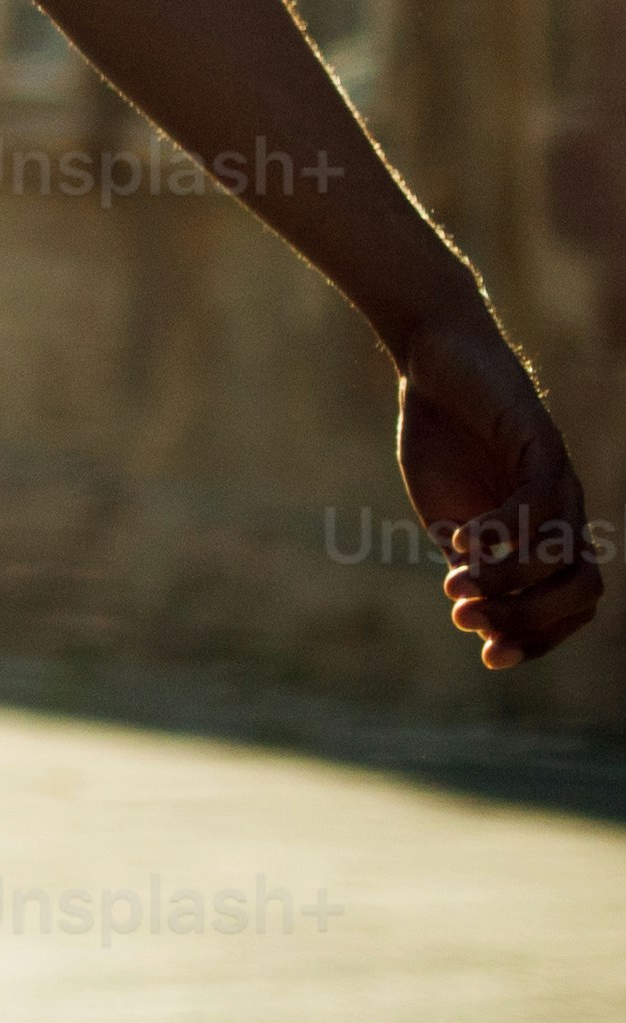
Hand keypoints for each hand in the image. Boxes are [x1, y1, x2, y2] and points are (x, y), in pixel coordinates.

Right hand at [391, 320, 605, 668]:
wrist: (438, 366)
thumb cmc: (444, 440)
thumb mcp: (451, 518)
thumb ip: (470, 565)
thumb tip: (478, 625)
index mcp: (544, 537)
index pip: (571, 607)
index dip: (539, 640)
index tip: (489, 656)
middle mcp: (563, 514)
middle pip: (583, 591)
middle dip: (528, 619)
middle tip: (469, 615)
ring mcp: (557, 481)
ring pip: (562, 555)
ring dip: (508, 581)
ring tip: (459, 577)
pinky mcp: (540, 444)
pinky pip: (538, 504)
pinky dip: (502, 533)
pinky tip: (463, 537)